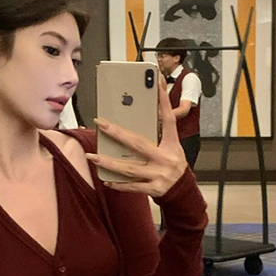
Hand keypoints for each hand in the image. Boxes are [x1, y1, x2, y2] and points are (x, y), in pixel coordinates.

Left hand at [85, 77, 187, 196]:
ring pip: (129, 168)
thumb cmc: (173, 164)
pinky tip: (105, 180)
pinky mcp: (154, 189)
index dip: (163, 103)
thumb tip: (138, 119)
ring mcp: (159, 174)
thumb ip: (158, 134)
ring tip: (92, 156)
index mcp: (172, 144)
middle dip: (117, 133)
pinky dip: (118, 183)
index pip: (168, 120)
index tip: (157, 85)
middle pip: (138, 144)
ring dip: (109, 163)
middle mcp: (165, 158)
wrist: (183, 191)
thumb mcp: (171, 147)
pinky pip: (131, 186)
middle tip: (101, 124)